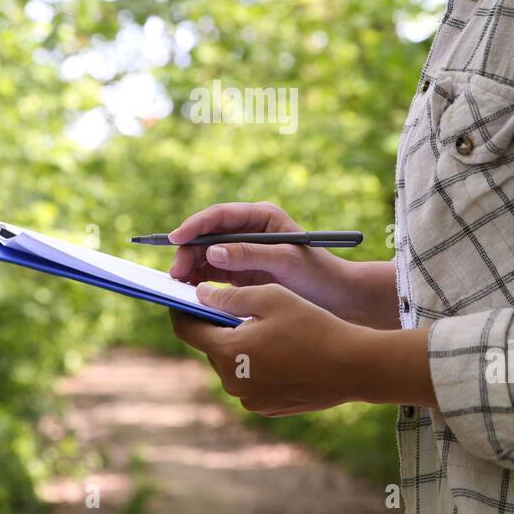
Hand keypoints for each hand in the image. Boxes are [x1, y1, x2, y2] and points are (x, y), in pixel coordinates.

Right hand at [167, 201, 396, 325]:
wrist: (337, 298)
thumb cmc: (318, 274)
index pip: (220, 216)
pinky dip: (199, 280)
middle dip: (188, 251)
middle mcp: (249, 230)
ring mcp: (243, 252)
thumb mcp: (285, 262)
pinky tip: (190, 292)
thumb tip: (212, 251)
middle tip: (176, 273)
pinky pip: (212, 272)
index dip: (195, 225)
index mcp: (261, 217)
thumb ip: (249, 255)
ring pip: (206, 254)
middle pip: (208, 235)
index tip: (175, 238)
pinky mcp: (241, 272)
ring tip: (178, 284)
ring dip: (190, 266)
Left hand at [171, 282, 366, 415]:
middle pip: (211, 347)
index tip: (183, 296)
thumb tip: (200, 296)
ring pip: (231, 364)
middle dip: (217, 326)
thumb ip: (229, 297)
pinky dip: (256, 364)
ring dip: (238, 345)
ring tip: (264, 327)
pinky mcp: (267, 407)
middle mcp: (232, 381)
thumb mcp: (271, 297)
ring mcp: (249, 398)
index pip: (186, 330)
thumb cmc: (313, 325)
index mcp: (228, 352)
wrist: (354, 366)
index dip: (181, 310)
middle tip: (234, 306)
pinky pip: (250, 380)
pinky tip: (281, 350)